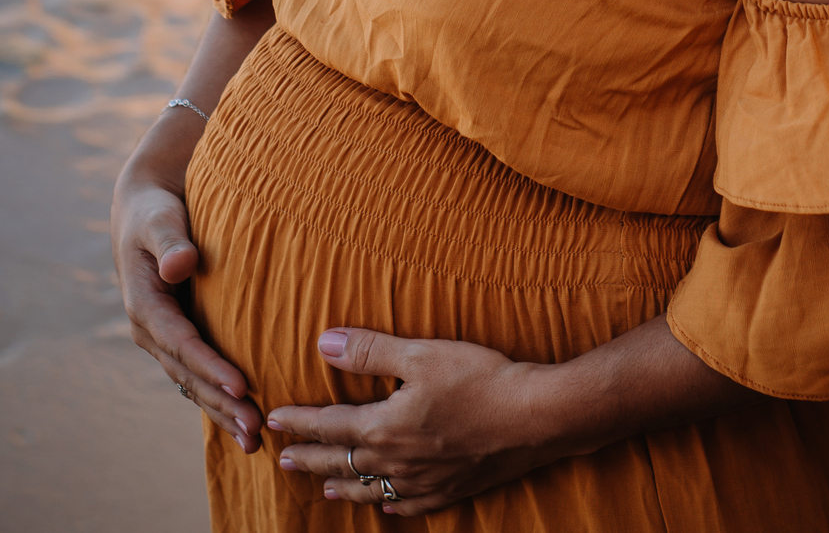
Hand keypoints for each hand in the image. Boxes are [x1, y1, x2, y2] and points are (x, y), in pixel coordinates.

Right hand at [112, 161, 262, 452]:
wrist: (146, 208)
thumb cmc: (157, 211)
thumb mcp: (160, 220)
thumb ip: (171, 242)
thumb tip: (179, 267)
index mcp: (145, 304)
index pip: (181, 342)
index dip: (210, 366)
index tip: (242, 385)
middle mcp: (152, 330)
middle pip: (189, 374)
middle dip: (221, 402)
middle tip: (255, 428)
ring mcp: (165, 337)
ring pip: (193, 382)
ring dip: (221, 410)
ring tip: (254, 439)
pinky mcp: (179, 335)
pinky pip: (198, 373)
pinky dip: (219, 396)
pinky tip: (243, 418)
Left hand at [267, 328, 552, 514]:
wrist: (534, 417)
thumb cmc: (479, 379)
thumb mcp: (421, 354)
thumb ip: (370, 351)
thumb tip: (324, 344)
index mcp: (385, 428)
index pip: (329, 426)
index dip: (299, 423)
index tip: (274, 420)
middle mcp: (397, 461)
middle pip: (342, 464)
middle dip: (310, 459)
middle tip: (283, 460)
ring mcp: (424, 481)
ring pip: (371, 490)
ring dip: (343, 487)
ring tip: (324, 489)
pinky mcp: (451, 489)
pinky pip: (410, 505)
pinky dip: (391, 505)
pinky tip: (387, 505)